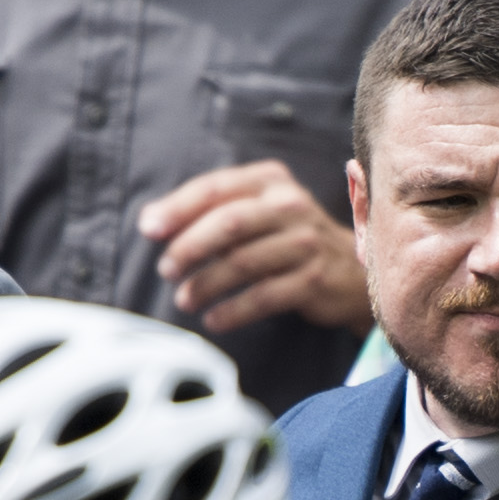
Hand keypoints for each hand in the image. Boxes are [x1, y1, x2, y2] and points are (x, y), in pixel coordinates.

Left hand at [138, 160, 369, 331]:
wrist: (350, 271)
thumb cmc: (285, 238)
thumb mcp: (254, 212)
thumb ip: (207, 211)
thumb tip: (149, 221)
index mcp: (270, 181)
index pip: (216, 188)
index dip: (178, 208)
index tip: (148, 230)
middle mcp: (291, 205)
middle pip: (229, 223)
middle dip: (189, 248)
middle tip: (165, 270)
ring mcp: (305, 243)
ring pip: (243, 262)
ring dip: (206, 284)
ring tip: (184, 299)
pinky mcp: (313, 279)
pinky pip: (264, 297)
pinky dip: (233, 311)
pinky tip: (213, 319)